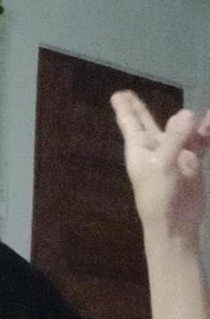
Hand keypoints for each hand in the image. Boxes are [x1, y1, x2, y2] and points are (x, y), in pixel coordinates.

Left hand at [110, 90, 209, 239]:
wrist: (175, 224)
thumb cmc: (158, 195)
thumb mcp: (162, 164)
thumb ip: (174, 138)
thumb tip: (187, 112)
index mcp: (140, 148)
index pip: (130, 122)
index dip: (125, 107)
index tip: (118, 94)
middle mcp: (156, 148)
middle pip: (147, 122)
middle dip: (140, 108)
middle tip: (129, 93)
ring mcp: (175, 154)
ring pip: (181, 129)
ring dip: (187, 119)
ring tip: (200, 110)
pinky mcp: (192, 162)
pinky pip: (200, 141)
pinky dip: (207, 132)